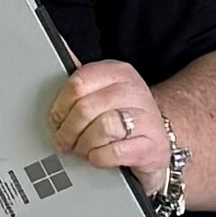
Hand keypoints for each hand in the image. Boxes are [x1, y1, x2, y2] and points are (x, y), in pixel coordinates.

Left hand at [47, 59, 174, 191]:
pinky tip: (98, 156)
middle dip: (68, 131)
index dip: (60, 107)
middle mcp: (134, 91)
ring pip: (100, 129)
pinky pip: (113, 152)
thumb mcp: (104, 91)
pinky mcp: (151, 145)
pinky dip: (99, 158)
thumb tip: (57, 58)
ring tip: (82, 149)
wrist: (159, 137)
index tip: (56, 120)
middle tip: (64, 141)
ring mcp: (146, 118)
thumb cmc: (123, 114)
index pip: (78, 83)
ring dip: (83, 145)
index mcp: (118, 72)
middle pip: (85, 108)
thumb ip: (81, 81)